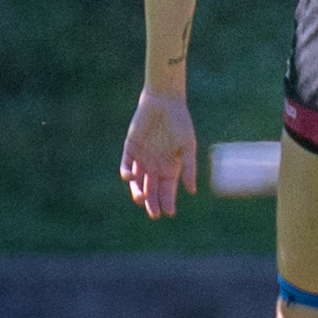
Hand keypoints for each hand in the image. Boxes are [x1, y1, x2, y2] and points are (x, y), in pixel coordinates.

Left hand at [120, 88, 197, 218]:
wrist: (164, 103)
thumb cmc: (180, 123)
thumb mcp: (187, 146)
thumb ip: (188, 167)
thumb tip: (191, 190)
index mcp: (171, 166)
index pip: (168, 189)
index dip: (168, 201)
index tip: (169, 213)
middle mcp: (155, 165)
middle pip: (152, 189)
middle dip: (152, 202)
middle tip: (153, 214)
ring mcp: (142, 158)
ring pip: (137, 181)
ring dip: (138, 191)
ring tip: (141, 199)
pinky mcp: (130, 149)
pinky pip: (126, 165)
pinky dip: (127, 173)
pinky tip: (131, 177)